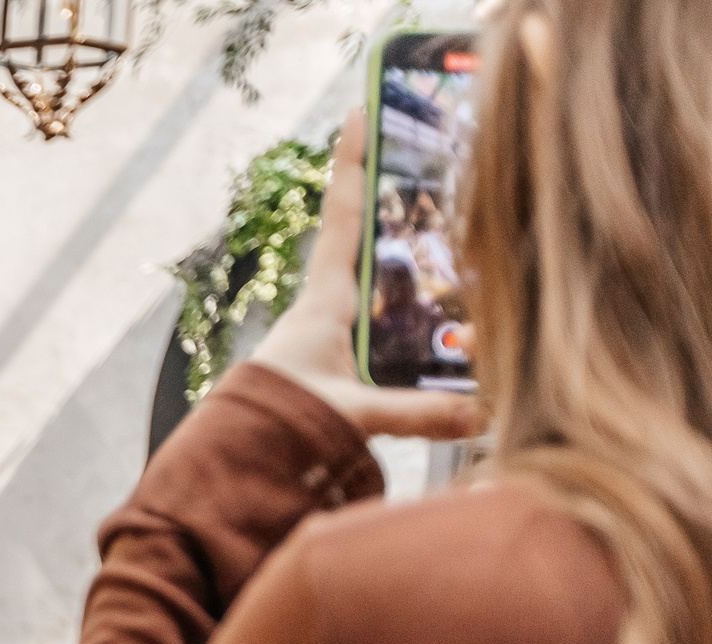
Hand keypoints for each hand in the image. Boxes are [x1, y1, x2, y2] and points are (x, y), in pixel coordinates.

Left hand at [247, 115, 483, 441]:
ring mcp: (325, 335)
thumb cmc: (273, 424)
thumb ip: (414, 412)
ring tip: (455, 246)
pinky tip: (438, 332)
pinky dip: (406, 321)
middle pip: (366, 243)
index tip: (355, 114)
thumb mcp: (348, 413)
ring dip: (408, 268)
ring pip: (376, 287)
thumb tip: (483, 412)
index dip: (351, 166)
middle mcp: (324, 309)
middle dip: (398, 209)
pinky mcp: (329, 364)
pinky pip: (377, 329)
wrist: (229, 460)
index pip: (342, 218)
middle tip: (431, 170)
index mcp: (324, 301)